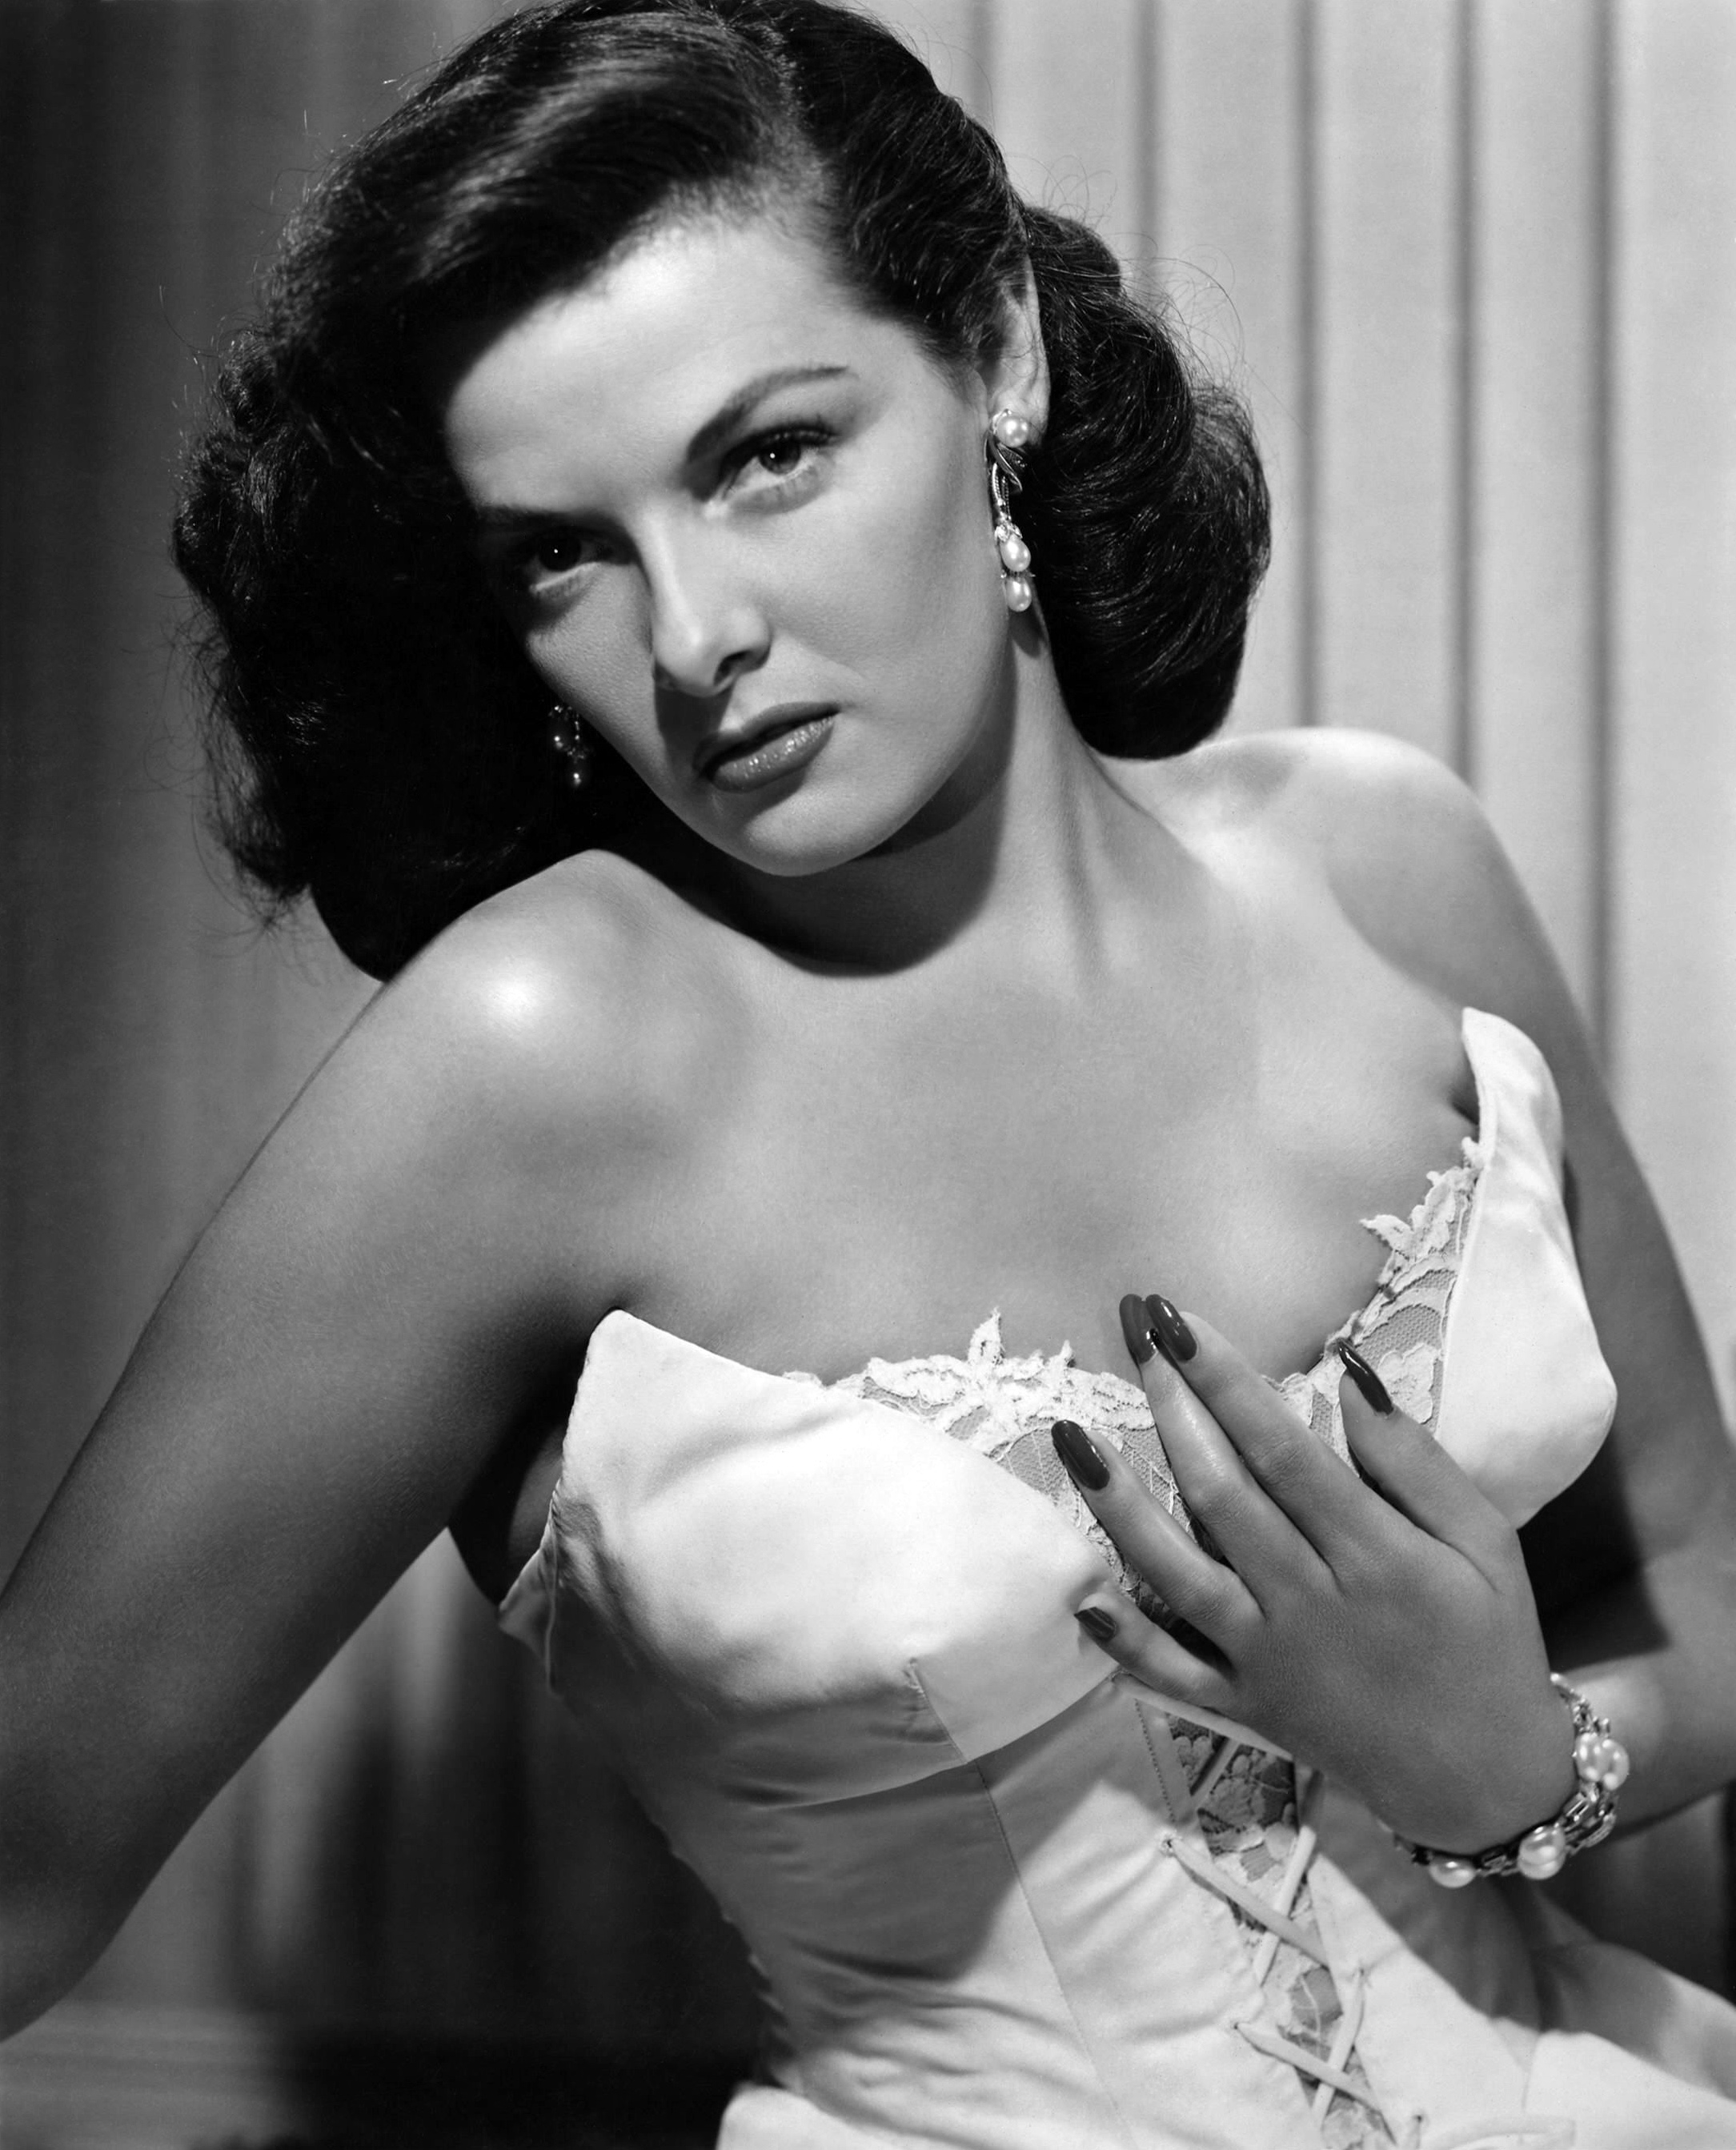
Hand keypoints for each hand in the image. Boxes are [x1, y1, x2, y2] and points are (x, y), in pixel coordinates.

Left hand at [1054, 1295, 1575, 1852]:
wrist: (1483, 1779)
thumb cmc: (1489, 1642)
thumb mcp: (1486, 1545)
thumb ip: (1416, 1462)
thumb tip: (1350, 1373)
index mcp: (1374, 1556)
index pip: (1282, 1450)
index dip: (1225, 1381)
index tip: (1180, 1320)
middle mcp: (1308, 1603)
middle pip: (1221, 1494)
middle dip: (1171, 1407)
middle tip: (1131, 1334)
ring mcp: (1266, 1659)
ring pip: (1177, 1573)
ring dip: (1119, 1505)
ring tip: (1071, 1437)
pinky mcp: (1243, 1705)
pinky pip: (1171, 1672)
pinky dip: (1123, 1639)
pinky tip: (1076, 1594)